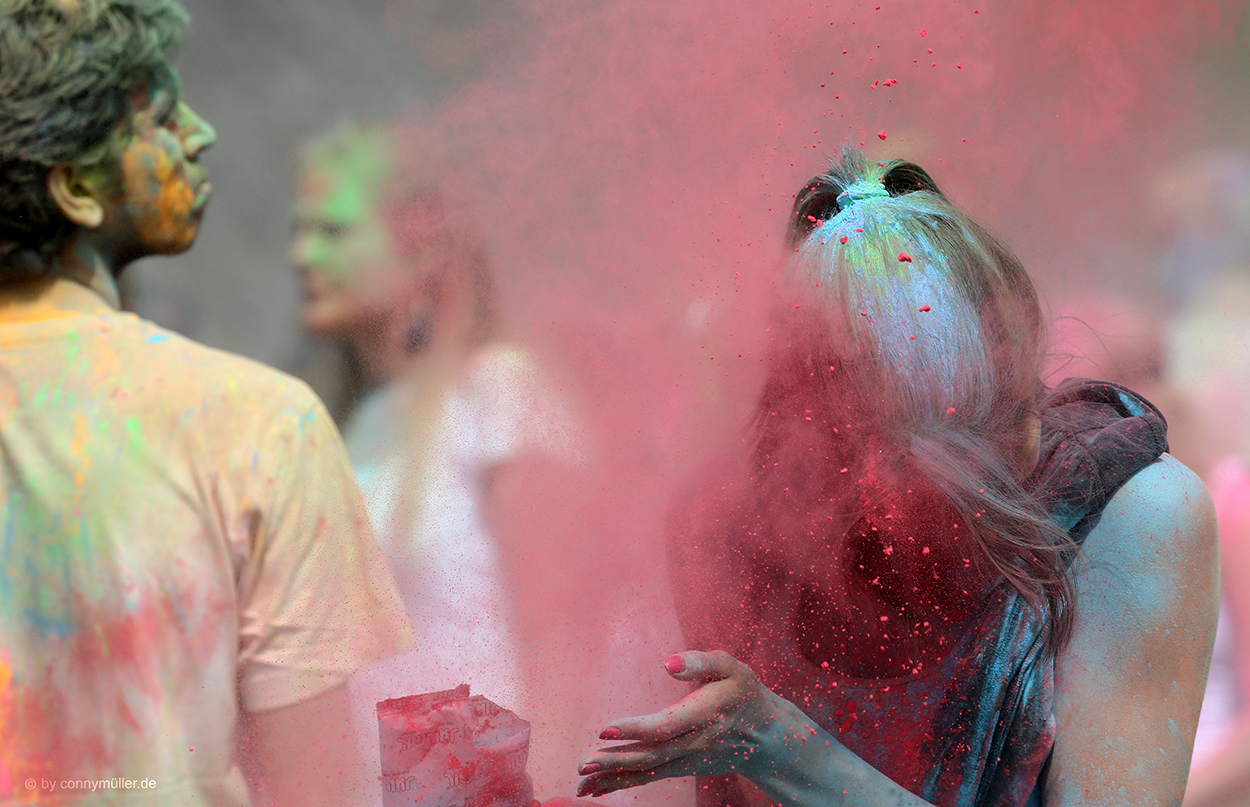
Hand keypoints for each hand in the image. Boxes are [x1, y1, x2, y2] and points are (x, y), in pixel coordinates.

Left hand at [576, 650, 812, 796]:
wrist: (769, 736)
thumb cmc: (743, 692)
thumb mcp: (730, 667)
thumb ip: (700, 662)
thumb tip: (667, 663)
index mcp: (706, 713)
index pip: (668, 725)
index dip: (636, 729)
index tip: (605, 729)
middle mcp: (697, 742)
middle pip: (653, 755)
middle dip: (616, 761)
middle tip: (584, 764)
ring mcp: (690, 759)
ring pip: (649, 771)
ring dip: (615, 777)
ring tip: (582, 782)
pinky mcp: (684, 767)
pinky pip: (652, 777)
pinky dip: (625, 783)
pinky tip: (598, 788)